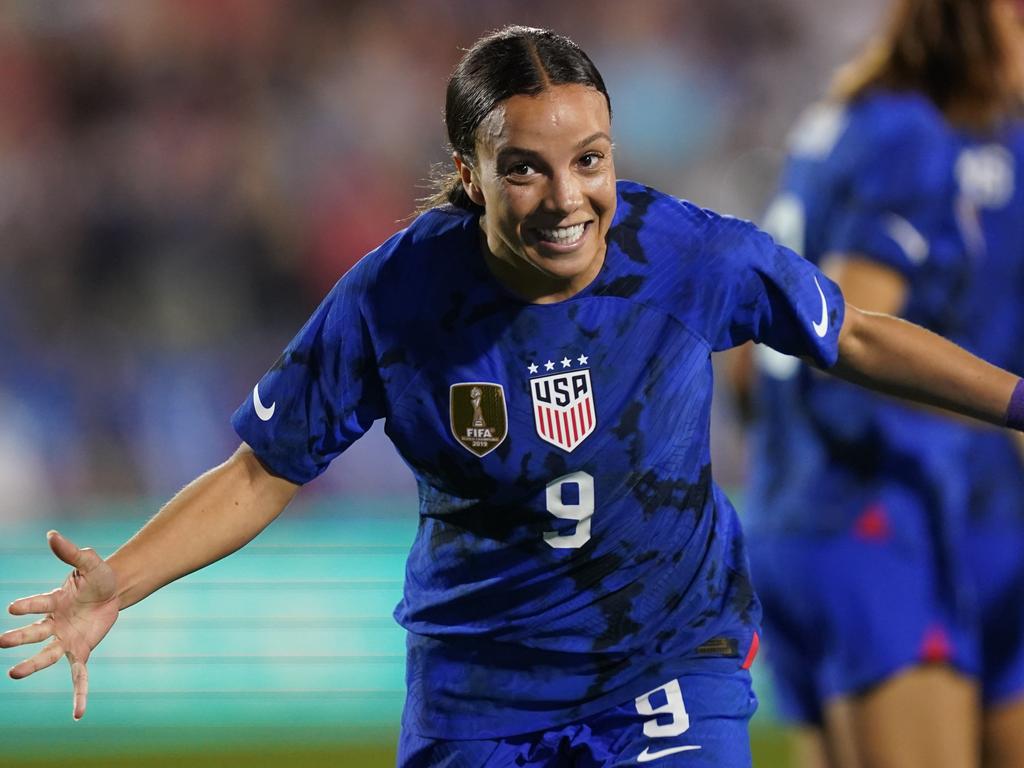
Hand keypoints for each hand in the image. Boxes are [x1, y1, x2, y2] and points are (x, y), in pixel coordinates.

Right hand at [2, 530, 119, 719]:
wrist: (114, 590)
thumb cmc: (97, 577)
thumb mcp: (89, 563)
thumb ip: (70, 552)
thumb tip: (52, 534)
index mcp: (53, 602)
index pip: (36, 605)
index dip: (26, 606)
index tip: (13, 608)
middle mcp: (54, 624)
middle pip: (33, 633)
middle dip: (17, 637)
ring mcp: (66, 640)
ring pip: (45, 655)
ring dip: (30, 665)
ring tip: (13, 674)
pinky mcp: (81, 651)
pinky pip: (79, 676)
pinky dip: (78, 694)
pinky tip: (77, 714)